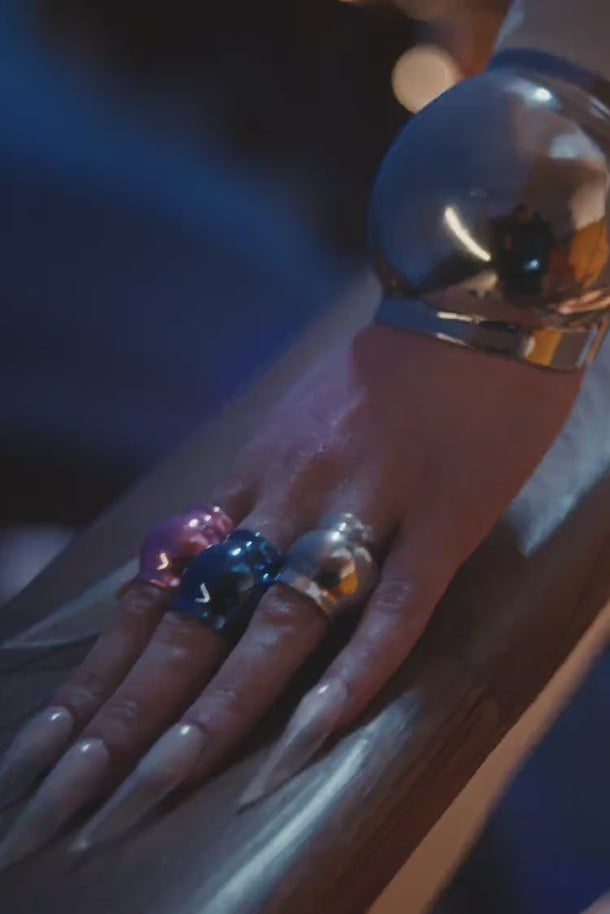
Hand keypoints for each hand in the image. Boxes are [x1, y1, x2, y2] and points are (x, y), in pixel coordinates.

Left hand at [0, 325, 580, 865]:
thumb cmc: (377, 383)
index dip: (100, 674)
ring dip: (219, 706)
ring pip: (280, 617)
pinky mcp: (443, 518)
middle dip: (129, 713)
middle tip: (69, 800)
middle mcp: (287, 497)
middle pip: (196, 619)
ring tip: (160, 784)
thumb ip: (243, 511)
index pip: (157, 592)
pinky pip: (396, 606)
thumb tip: (183, 575)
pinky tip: (310, 736)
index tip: (48, 750)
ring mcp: (363, 505)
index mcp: (249, 484)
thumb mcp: (288, 439)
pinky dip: (355, 671)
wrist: (468, 309)